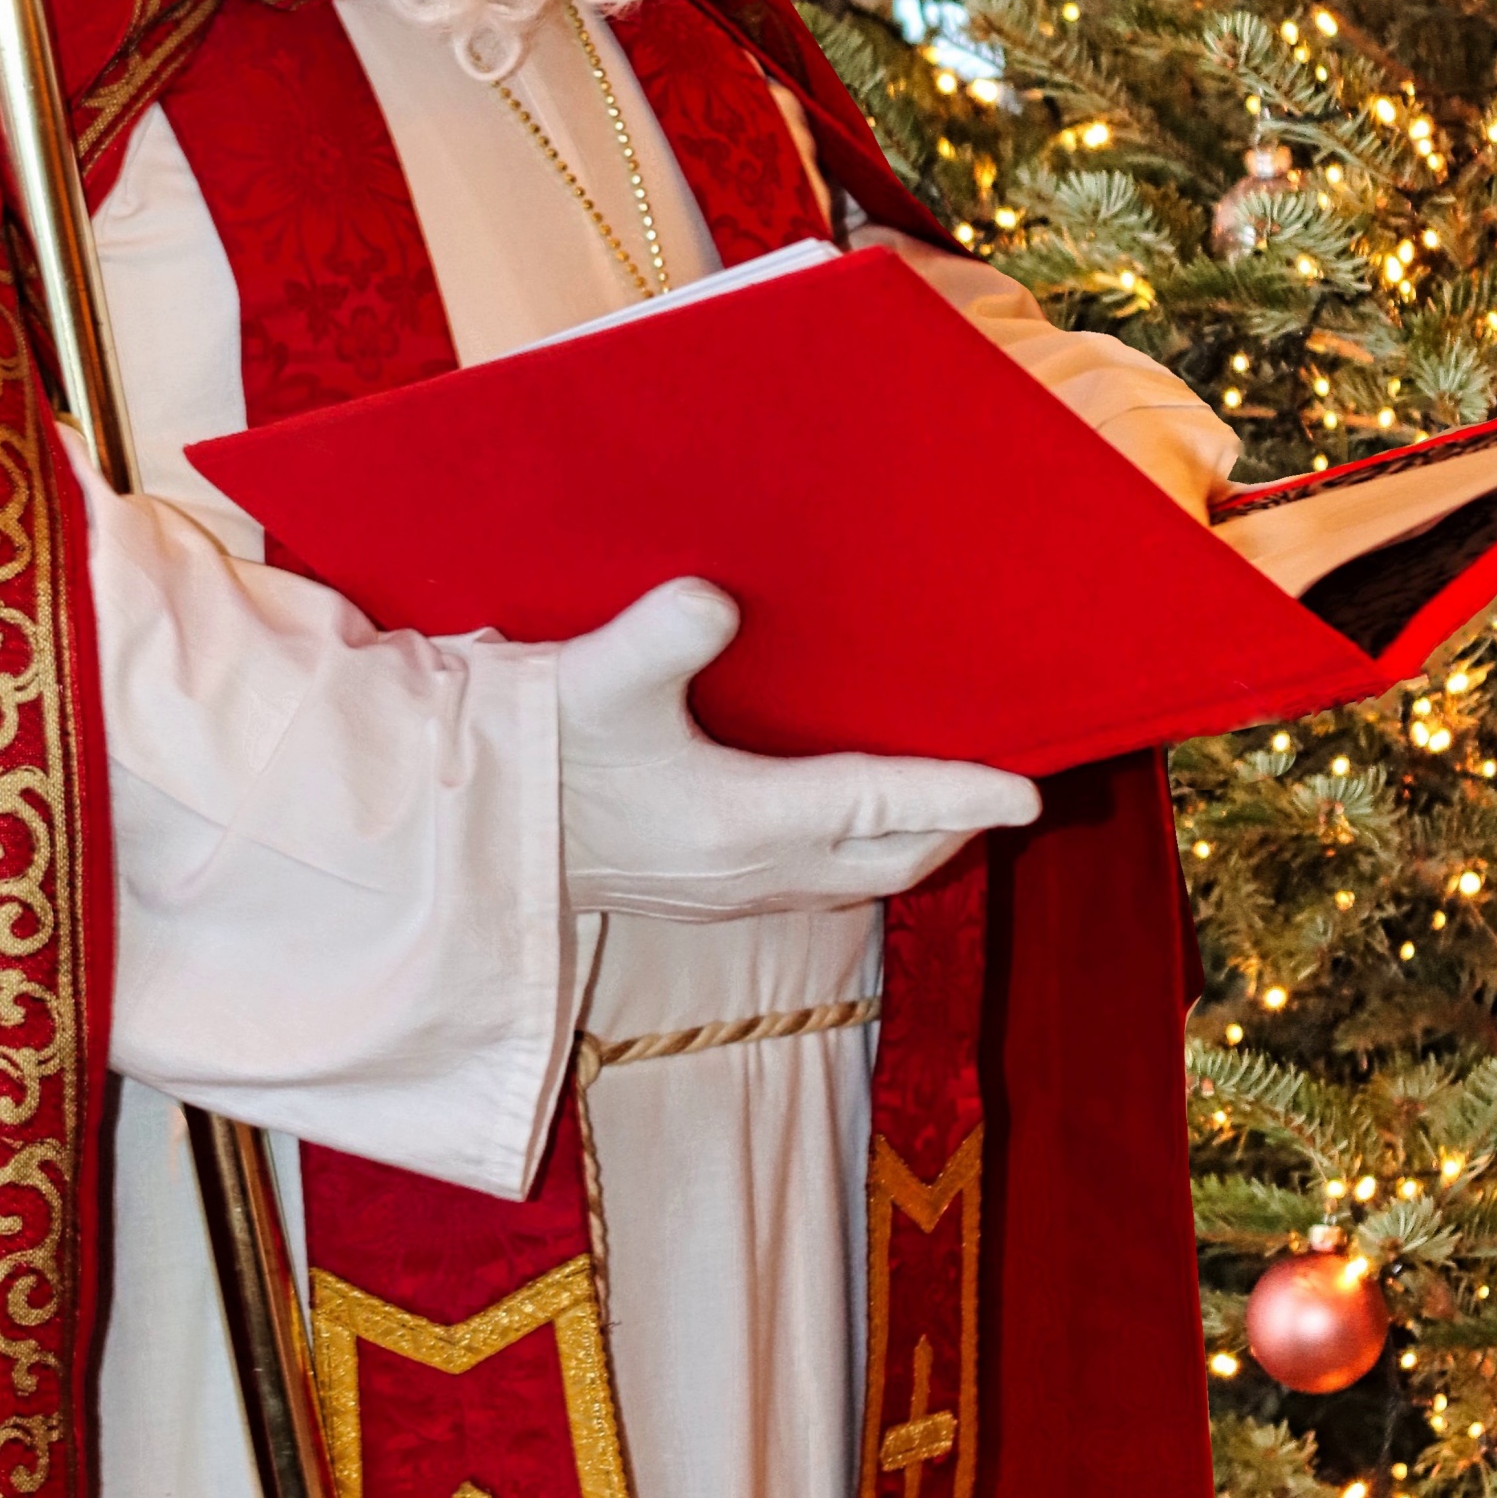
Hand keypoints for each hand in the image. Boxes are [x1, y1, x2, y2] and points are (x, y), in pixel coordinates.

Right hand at [555, 578, 1036, 922]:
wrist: (464, 833)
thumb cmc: (534, 751)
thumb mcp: (591, 681)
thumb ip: (658, 637)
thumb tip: (715, 600)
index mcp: (745, 822)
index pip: (884, 807)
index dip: (963, 794)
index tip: (1032, 789)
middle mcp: (753, 873)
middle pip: (893, 860)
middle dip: (955, 825)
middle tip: (1003, 783)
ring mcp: (731, 894)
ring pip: (858, 881)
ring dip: (911, 845)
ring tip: (947, 799)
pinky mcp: (705, 897)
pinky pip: (815, 885)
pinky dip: (859, 855)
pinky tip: (852, 820)